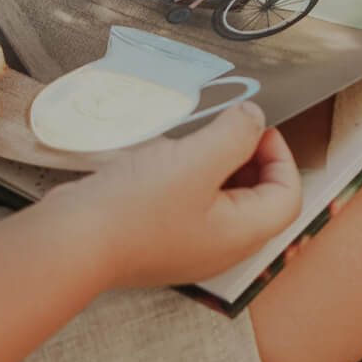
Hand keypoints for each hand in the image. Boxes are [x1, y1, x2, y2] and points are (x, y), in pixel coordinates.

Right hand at [48, 104, 300, 288]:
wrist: (74, 239)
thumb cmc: (137, 206)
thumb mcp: (196, 160)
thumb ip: (235, 135)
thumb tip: (254, 117)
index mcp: (241, 233)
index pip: (287, 196)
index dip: (280, 155)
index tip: (254, 124)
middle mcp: (221, 244)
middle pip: (258, 197)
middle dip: (250, 155)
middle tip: (226, 124)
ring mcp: (189, 241)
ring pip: (223, 196)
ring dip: (218, 161)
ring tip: (194, 136)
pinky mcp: (161, 233)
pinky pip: (192, 199)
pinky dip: (191, 173)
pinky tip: (167, 156)